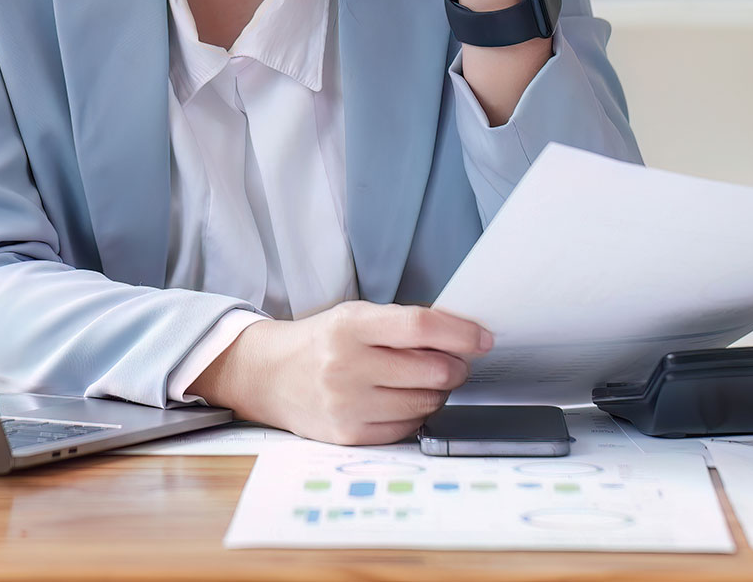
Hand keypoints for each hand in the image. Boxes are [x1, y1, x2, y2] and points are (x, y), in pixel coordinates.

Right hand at [185, 301, 492, 445]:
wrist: (269, 375)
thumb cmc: (322, 341)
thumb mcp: (355, 316)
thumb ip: (403, 324)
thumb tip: (464, 336)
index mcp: (350, 325)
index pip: (420, 327)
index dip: (461, 333)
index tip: (484, 338)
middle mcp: (347, 366)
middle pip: (431, 370)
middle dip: (454, 367)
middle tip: (452, 361)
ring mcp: (347, 405)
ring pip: (425, 403)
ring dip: (437, 392)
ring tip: (423, 381)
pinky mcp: (349, 436)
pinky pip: (408, 429)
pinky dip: (416, 415)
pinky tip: (404, 401)